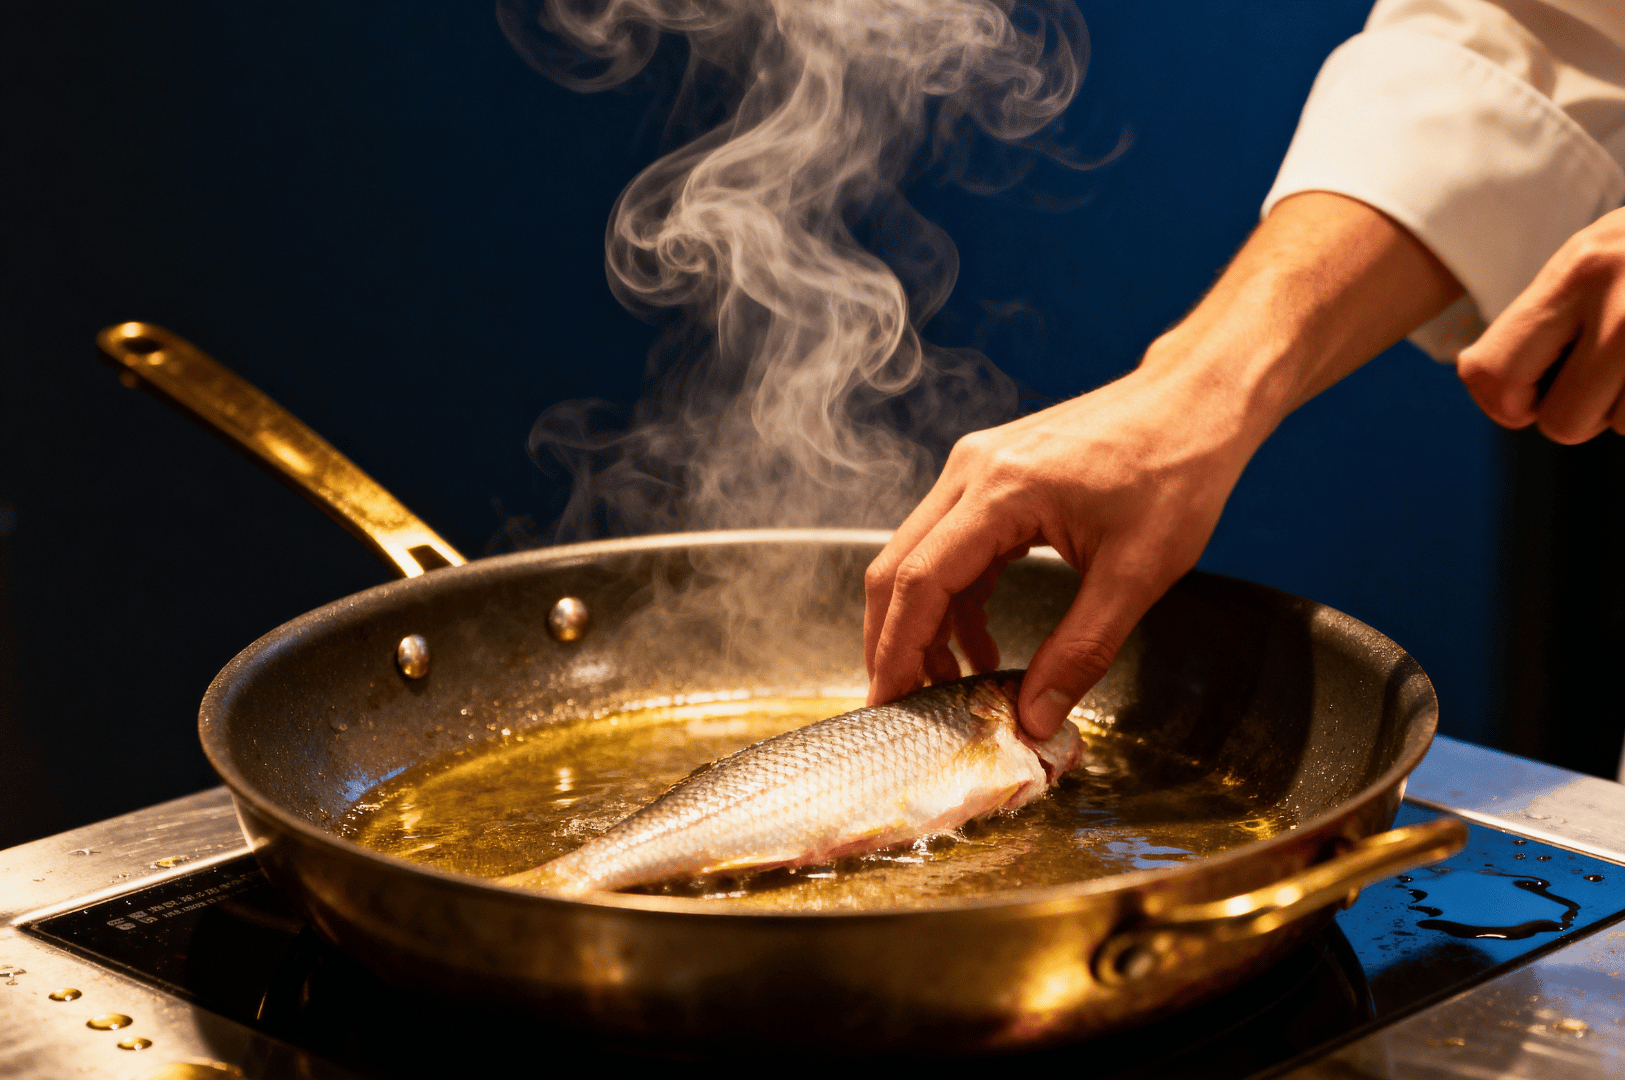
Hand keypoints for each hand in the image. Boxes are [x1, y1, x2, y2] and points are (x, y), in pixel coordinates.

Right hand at [863, 192, 1463, 738]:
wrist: (1197, 401)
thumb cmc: (1177, 470)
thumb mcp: (1137, 575)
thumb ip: (1080, 653)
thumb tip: (1036, 719)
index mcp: (1000, 490)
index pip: (920, 581)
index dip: (898, 649)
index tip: (888, 703)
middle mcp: (972, 471)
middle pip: (899, 568)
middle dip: (894, 643)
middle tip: (903, 707)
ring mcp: (977, 468)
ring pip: (919, 558)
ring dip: (926, 626)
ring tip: (952, 686)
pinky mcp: (992, 475)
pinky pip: (951, 546)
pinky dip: (956, 600)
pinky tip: (981, 645)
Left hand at [1458, 206, 1624, 441]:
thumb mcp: (1591, 262)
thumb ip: (1543, 320)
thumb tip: (1500, 395)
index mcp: (1572, 275)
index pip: (1490, 377)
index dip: (1509, 402)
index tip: (1536, 387)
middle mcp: (1617, 303)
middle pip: (1560, 423)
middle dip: (1578, 414)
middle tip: (1603, 373)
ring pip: (1615, 427)